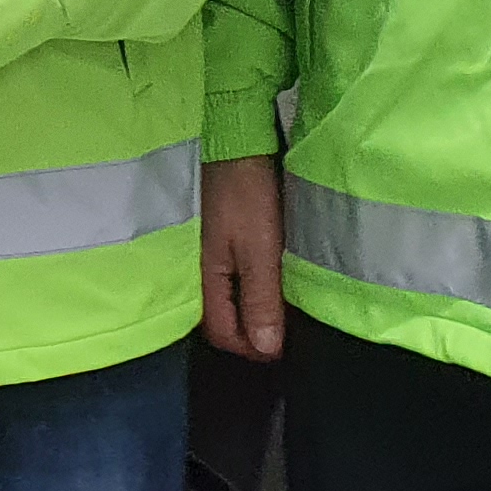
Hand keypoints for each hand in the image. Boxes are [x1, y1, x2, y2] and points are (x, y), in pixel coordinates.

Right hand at [199, 155, 287, 360]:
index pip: (221, 332)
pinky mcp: (223, 238)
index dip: (251, 348)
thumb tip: (264, 348)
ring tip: (285, 310)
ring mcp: (212, 252)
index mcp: (207, 276)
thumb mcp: (259, 250)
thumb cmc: (247, 197)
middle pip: (223, 318)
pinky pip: (235, 277)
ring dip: (254, 310)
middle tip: (286, 331)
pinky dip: (254, 288)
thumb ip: (260, 298)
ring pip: (230, 298)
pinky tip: (275, 281)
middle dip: (251, 333)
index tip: (282, 347)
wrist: (237, 142)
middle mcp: (204, 269)